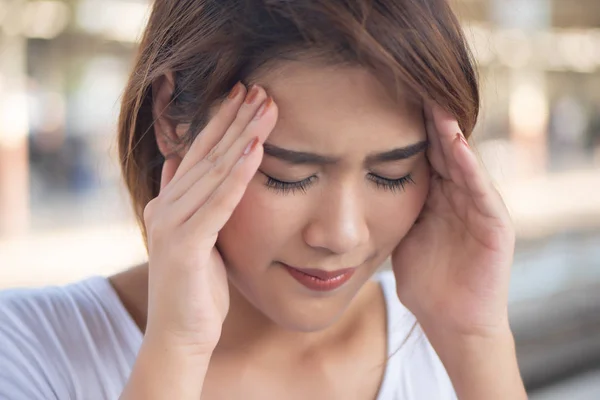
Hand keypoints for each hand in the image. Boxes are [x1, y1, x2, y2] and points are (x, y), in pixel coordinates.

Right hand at [142, 84, 276, 351]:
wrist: (181, 336)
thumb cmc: (196, 290)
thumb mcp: (196, 239)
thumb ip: (190, 202)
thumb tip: (179, 166)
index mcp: (171, 203)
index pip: (199, 154)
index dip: (221, 123)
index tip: (244, 95)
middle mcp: (166, 207)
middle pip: (206, 154)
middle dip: (233, 119)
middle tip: (258, 88)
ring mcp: (171, 225)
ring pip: (212, 171)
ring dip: (241, 137)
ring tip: (264, 106)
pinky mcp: (183, 246)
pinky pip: (217, 204)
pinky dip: (238, 176)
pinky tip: (257, 149)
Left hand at [391, 102, 514, 338]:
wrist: (450, 320)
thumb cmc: (424, 279)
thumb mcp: (400, 234)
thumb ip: (389, 208)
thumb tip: (353, 186)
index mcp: (434, 196)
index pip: (421, 154)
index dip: (405, 129)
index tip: (384, 99)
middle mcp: (458, 195)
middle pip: (442, 149)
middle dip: (429, 120)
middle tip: (412, 85)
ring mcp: (479, 207)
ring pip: (463, 162)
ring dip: (450, 133)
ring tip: (436, 105)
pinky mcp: (496, 225)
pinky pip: (481, 190)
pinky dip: (469, 167)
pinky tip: (456, 145)